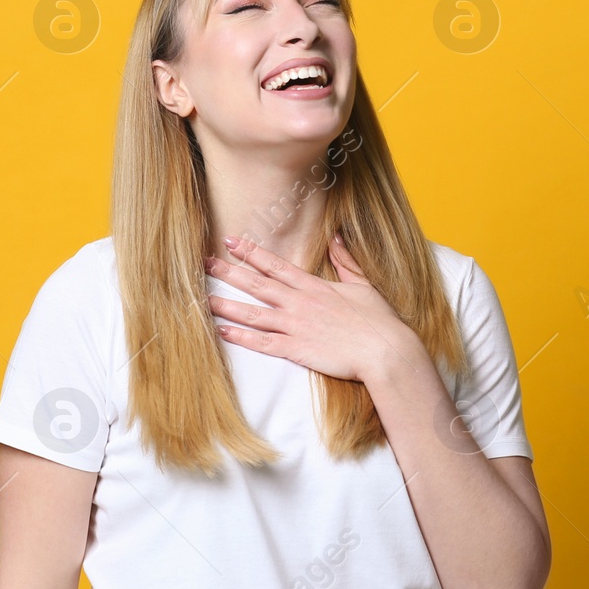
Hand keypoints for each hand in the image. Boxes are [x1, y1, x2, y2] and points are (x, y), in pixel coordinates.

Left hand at [205, 233, 422, 382]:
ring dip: (227, 305)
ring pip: (254, 313)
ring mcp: (296, 326)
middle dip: (229, 272)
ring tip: (202, 300)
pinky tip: (222, 331)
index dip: (251, 253)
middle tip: (204, 262)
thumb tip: (337, 237)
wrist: (386, 351)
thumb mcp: (363, 285)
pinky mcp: (297, 350)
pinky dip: (241, 337)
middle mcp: (300, 303)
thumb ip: (345, 261)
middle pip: (257, 284)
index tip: (231, 241)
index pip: (275, 265)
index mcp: (314, 286)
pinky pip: (263, 343)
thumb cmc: (378, 321)